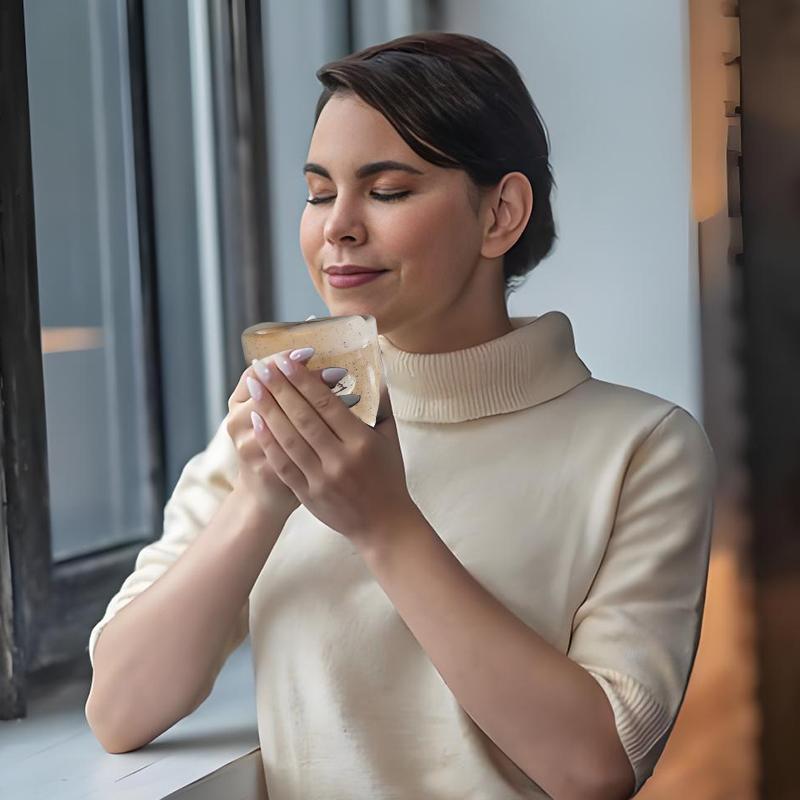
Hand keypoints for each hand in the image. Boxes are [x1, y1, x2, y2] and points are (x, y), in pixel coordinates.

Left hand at [247, 351, 415, 547]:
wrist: (383, 526)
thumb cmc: (388, 478)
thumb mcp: (390, 439)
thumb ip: (380, 405)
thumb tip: (377, 370)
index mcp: (362, 442)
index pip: (326, 404)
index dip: (305, 380)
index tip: (288, 361)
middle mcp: (340, 459)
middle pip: (303, 417)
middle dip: (281, 388)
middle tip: (264, 366)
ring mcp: (321, 478)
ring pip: (289, 438)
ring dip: (269, 409)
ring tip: (256, 387)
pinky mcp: (308, 494)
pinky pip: (283, 463)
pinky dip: (269, 441)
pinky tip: (258, 421)